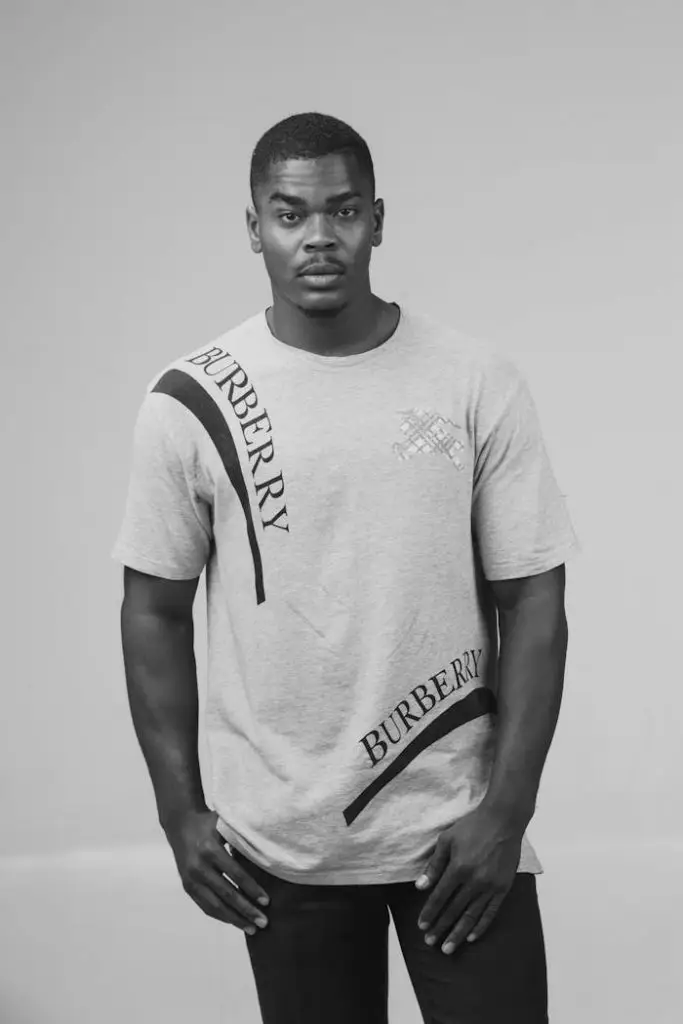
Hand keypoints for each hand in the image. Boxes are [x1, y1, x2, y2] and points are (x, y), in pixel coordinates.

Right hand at [163, 808, 270, 934]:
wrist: (180, 824)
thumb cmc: (209, 823)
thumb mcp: (225, 825)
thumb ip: (241, 839)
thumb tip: (268, 856)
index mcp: (211, 850)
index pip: (236, 874)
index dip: (252, 889)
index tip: (266, 902)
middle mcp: (199, 867)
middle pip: (227, 894)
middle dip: (247, 910)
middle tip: (264, 922)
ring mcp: (191, 879)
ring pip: (215, 905)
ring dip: (235, 919)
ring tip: (252, 928)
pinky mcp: (187, 887)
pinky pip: (205, 906)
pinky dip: (221, 916)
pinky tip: (234, 921)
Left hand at [415, 803, 522, 954]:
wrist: (503, 820)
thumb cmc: (472, 826)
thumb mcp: (447, 839)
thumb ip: (434, 865)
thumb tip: (420, 886)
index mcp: (458, 868)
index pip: (439, 897)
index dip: (429, 912)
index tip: (421, 926)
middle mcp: (475, 880)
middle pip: (454, 910)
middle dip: (441, 927)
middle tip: (430, 942)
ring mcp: (491, 886)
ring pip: (472, 916)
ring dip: (458, 933)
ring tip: (448, 948)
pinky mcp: (503, 888)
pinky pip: (491, 912)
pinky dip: (480, 926)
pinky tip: (471, 937)